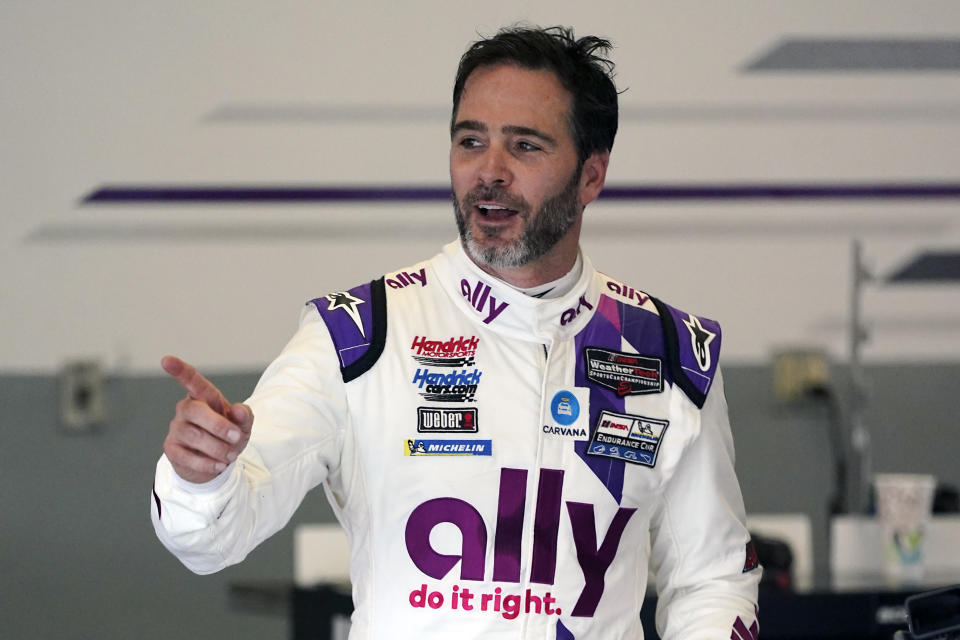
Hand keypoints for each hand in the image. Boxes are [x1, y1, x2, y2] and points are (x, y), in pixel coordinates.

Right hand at [161, 355, 253, 483]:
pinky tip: (219, 465)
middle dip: (219, 426)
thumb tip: (241, 410)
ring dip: (218, 448)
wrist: (217, 462)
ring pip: (194, 436)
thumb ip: (245, 416)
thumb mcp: (243, 426)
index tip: (166, 360)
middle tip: (237, 438)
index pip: (191, 380)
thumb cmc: (229, 436)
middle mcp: (186, 409)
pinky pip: (186, 456)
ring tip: (231, 454)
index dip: (179, 370)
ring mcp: (176, 429)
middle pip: (195, 410)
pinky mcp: (171, 449)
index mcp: (204, 398)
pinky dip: (207, 463)